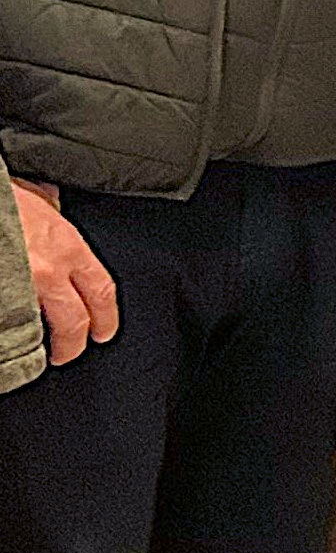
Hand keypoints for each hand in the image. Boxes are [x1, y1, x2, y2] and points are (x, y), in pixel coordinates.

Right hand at [11, 177, 116, 366]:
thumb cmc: (3, 197)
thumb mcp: (38, 200)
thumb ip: (51, 212)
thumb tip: (53, 206)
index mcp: (68, 246)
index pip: (101, 289)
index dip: (107, 316)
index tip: (104, 332)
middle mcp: (50, 270)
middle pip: (75, 320)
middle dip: (75, 344)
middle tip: (69, 354)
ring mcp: (20, 286)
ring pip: (39, 330)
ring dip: (38, 346)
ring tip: (34, 354)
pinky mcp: (1, 298)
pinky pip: (8, 325)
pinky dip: (9, 335)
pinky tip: (9, 337)